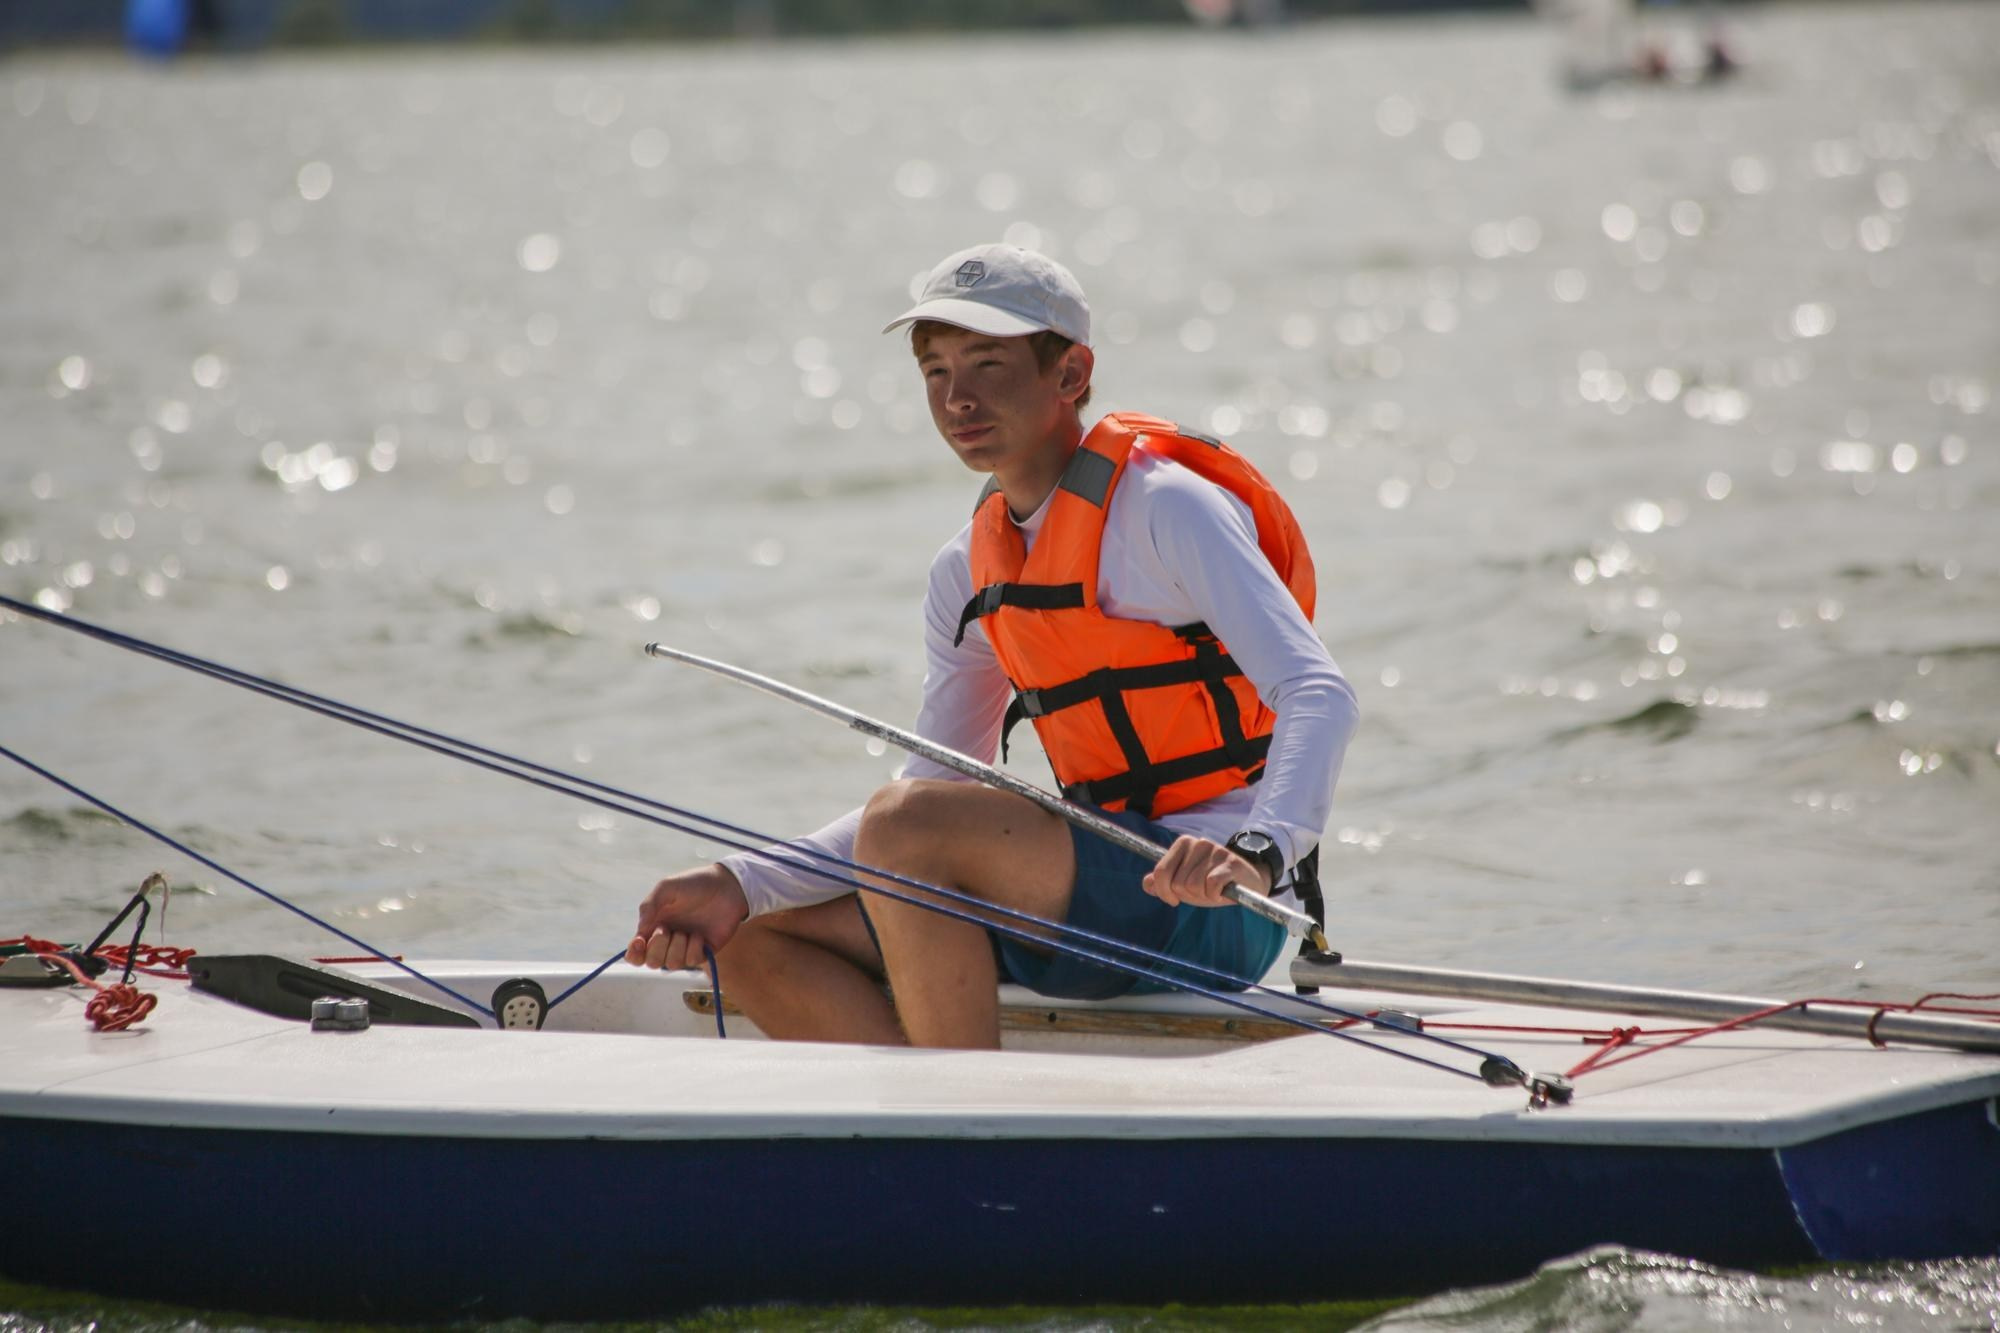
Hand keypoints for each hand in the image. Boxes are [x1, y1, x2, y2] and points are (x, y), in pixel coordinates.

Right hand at [627, 864, 749, 970]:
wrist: (726, 885)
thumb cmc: (694, 883)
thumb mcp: (666, 888)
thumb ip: (649, 907)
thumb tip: (640, 932)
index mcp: (654, 926)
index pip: (637, 952)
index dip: (634, 954)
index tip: (639, 942)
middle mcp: (668, 941)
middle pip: (652, 962)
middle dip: (658, 948)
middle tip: (667, 930)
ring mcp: (686, 947)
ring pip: (672, 964)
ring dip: (678, 947)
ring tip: (687, 931)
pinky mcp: (704, 952)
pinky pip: (692, 961)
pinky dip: (694, 948)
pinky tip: (700, 935)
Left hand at [1141, 835, 1269, 908]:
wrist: (1247, 882)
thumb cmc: (1210, 881)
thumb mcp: (1183, 882)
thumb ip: (1162, 882)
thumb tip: (1147, 884)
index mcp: (1183, 843)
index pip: (1160, 872)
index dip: (1163, 892)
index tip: (1173, 899)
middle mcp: (1198, 843)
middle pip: (1177, 883)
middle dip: (1187, 895)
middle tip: (1201, 891)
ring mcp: (1216, 851)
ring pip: (1194, 886)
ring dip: (1203, 895)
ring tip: (1213, 890)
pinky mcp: (1231, 863)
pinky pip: (1211, 886)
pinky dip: (1215, 895)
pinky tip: (1222, 891)